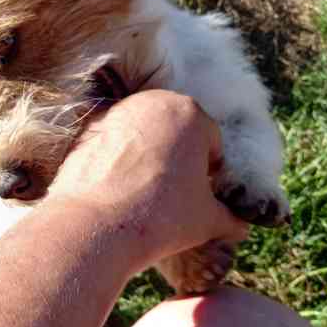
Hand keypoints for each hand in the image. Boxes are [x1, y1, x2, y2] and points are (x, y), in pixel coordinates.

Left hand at [47, 90, 248, 274]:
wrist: (97, 225)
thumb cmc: (162, 217)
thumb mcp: (209, 219)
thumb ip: (230, 216)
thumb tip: (238, 225)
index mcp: (191, 112)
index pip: (210, 141)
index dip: (210, 171)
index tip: (201, 194)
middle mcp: (152, 101)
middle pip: (175, 130)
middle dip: (178, 156)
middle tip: (173, 192)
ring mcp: (116, 112)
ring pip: (142, 134)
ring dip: (147, 156)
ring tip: (142, 192)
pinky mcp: (88, 129)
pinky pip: (113, 143)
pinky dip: (117, 159)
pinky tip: (116, 188)